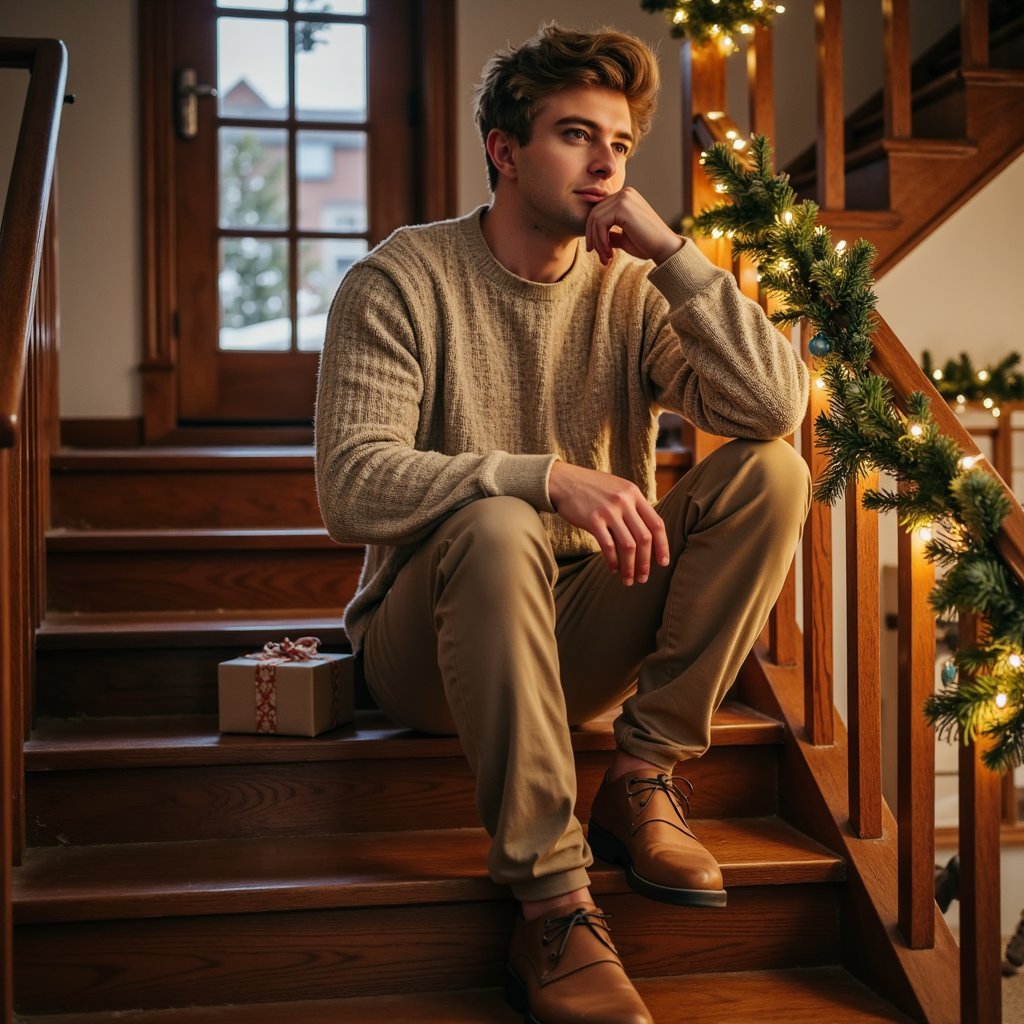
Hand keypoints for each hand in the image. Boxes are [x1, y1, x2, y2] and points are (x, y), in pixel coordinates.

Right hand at [548, 461, 668, 585]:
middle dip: (646, 562)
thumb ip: (632, 506)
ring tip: (629, 579)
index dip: (662, 546)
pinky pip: (608, 546)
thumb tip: (647, 532)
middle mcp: (624, 501)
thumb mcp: (617, 489)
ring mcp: (609, 510)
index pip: (656, 523)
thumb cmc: (591, 488)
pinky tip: (613, 569)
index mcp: (634, 494)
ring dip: (630, 567)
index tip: (663, 563)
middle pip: (644, 538)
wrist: (563, 480)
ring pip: (628, 545)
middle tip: (643, 578)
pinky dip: (613, 561)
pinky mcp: (593, 519)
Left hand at [585, 187, 683, 266]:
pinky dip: (600, 240)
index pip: (599, 211)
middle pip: (594, 213)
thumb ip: (609, 232)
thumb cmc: (646, 245)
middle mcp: (625, 193)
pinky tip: (609, 253)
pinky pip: (600, 223)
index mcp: (625, 197)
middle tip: (601, 258)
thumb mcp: (623, 237)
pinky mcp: (623, 206)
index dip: (593, 232)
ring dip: (597, 242)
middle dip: (593, 238)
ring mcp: (624, 197)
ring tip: (606, 258)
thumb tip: (593, 234)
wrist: (664, 249)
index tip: (596, 251)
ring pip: (595, 219)